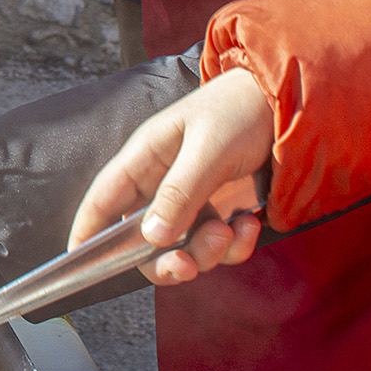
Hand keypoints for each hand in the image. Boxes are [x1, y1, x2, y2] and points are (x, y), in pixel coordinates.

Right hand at [68, 70, 272, 284]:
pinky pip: (220, 247)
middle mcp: (164, 183)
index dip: (88, 229)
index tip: (78, 261)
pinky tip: (249, 224)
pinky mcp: (224, 211)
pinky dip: (236, 246)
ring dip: (207, 252)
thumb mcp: (208, 147)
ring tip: (231, 231)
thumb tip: (152, 236)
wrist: (291, 105)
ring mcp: (195, 200)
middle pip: (144, 239)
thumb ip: (179, 192)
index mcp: (146, 158)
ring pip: (183, 249)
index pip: (105, 198)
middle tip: (187, 266)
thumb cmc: (241, 109)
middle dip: (164, 260)